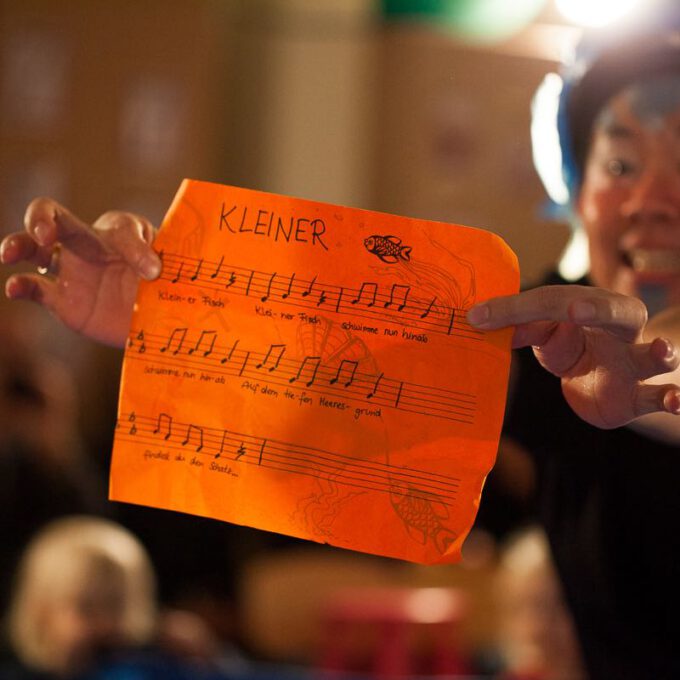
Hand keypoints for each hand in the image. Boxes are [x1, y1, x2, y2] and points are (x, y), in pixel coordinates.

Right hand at [1, 198, 161, 347]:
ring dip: (18, 245)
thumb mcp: (168, 269)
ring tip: (9, 252)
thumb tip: (152, 269)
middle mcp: (89, 245)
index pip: (118, 226)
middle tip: (44, 233)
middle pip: (55, 218)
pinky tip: (14, 288)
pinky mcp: (62, 300)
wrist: (157, 319)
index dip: (135, 248)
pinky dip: (20, 286)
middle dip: (42, 218)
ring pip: (34, 249)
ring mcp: (72, 271)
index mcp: (119, 233)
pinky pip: (34, 288)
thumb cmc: (164, 285)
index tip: (153, 271)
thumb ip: (159, 263)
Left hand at [467, 285, 679, 428]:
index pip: (550, 302)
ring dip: (659, 354)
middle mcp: (617, 329)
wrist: (603, 380)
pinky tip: (675, 401)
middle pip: (616, 311)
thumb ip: (521, 328)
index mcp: (587, 307)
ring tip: (661, 352)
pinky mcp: (639, 396)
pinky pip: (658, 395)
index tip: (479, 317)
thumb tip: (480, 320)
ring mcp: (633, 362)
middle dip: (598, 310)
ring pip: (652, 355)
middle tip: (574, 309)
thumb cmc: (572, 347)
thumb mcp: (544, 336)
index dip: (516, 309)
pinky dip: (671, 397)